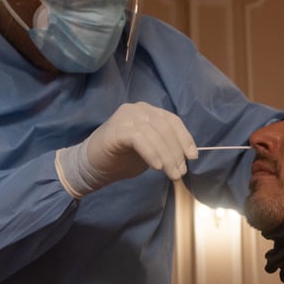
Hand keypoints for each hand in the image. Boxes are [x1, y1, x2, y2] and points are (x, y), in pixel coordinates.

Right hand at [56, 102, 196, 197]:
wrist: (91, 166)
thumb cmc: (121, 159)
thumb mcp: (150, 151)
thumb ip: (165, 147)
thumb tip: (186, 157)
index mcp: (148, 111)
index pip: (172, 121)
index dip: (184, 138)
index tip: (193, 157)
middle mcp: (138, 109)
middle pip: (166, 127)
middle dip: (176, 151)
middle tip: (181, 172)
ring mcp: (126, 117)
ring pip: (155, 133)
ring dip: (167, 156)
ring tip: (172, 174)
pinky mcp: (117, 129)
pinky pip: (140, 139)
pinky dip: (152, 153)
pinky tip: (157, 167)